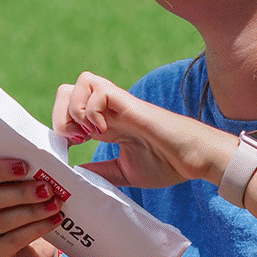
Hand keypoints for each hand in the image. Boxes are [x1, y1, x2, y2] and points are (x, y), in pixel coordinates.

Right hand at [0, 158, 62, 256]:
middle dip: (22, 193)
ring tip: (55, 205)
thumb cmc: (21, 205)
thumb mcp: (18, 187)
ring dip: (33, 211)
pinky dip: (36, 229)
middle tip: (47, 189)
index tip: (25, 166)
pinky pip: (13, 240)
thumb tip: (44, 161)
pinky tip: (54, 220)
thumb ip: (23, 174)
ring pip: (2, 221)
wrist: (27, 246)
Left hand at [52, 72, 211, 189]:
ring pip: (81, 82)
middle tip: (76, 140)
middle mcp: (109, 110)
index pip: (70, 110)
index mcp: (107, 124)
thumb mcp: (124, 172)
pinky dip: (92, 110)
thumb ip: (101, 172)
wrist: (195, 159)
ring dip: (76, 109)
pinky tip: (103, 130)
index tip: (68, 150)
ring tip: (89, 133)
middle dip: (61, 115)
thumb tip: (76, 174)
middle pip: (68, 90)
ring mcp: (119, 104)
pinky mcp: (130, 103)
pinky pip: (99, 89)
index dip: (61, 126)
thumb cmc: (168, 164)